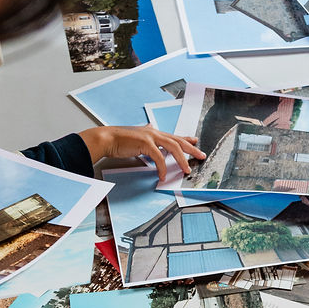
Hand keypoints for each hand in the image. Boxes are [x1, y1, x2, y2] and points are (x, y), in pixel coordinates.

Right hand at [76, 126, 204, 180]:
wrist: (107, 138)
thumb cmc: (120, 141)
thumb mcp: (136, 138)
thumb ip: (146, 138)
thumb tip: (151, 136)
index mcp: (153, 132)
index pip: (173, 135)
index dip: (186, 139)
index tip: (195, 141)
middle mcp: (154, 132)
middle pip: (178, 141)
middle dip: (191, 149)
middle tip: (201, 156)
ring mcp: (150, 136)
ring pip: (173, 148)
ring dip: (181, 160)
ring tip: (187, 170)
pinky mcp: (145, 143)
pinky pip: (158, 158)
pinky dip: (162, 168)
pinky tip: (163, 176)